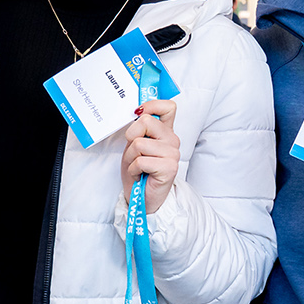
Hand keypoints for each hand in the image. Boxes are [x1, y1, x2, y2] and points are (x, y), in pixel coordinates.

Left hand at [121, 98, 179, 213]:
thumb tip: (137, 110)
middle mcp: (172, 140)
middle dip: (131, 137)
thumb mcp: (134, 144)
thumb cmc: (138, 171)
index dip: (151, 105)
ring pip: (139, 143)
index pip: (168, 107)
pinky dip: (133, 169)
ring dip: (131, 158)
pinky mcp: (169, 167)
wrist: (141, 198)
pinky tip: (140, 175)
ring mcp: (173, 154)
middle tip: (134, 153)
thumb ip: (139, 128)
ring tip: (137, 167)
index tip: (139, 113)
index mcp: (165, 132)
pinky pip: (141, 160)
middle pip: (146, 122)